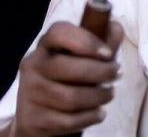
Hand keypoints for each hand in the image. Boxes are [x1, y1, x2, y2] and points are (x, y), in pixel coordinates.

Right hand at [10, 20, 124, 135]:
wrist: (35, 118)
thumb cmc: (65, 81)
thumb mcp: (80, 59)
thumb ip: (100, 42)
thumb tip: (115, 27)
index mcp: (45, 46)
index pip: (59, 32)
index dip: (87, 41)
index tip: (108, 53)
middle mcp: (33, 66)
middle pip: (70, 67)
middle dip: (102, 72)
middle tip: (116, 75)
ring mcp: (30, 93)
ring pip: (71, 97)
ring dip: (99, 97)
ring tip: (109, 94)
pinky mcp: (33, 119)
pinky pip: (68, 121)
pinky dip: (90, 117)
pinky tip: (98, 113)